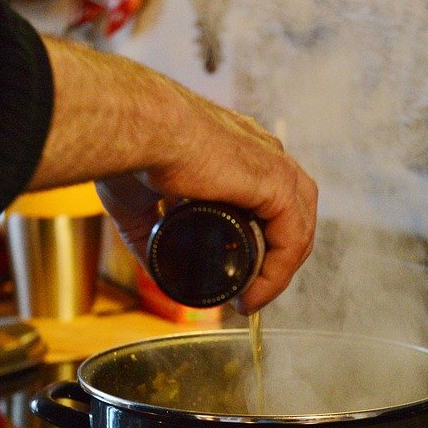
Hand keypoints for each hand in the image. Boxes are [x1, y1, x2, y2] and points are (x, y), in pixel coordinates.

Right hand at [29, 38, 316, 312]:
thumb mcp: (137, 200)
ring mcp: (273, 163)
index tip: (236, 275)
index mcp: (235, 148)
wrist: (136, 128)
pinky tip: (253, 294)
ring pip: (298, 227)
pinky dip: (278, 272)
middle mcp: (261, 151)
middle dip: (275, 258)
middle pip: (291, 213)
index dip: (259, 239)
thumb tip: (152, 264)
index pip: (266, 196)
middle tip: (247, 292)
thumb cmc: (129, 149)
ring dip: (279, 270)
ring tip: (251, 299)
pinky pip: (292, 238)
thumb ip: (146, 230)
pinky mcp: (276, 181)